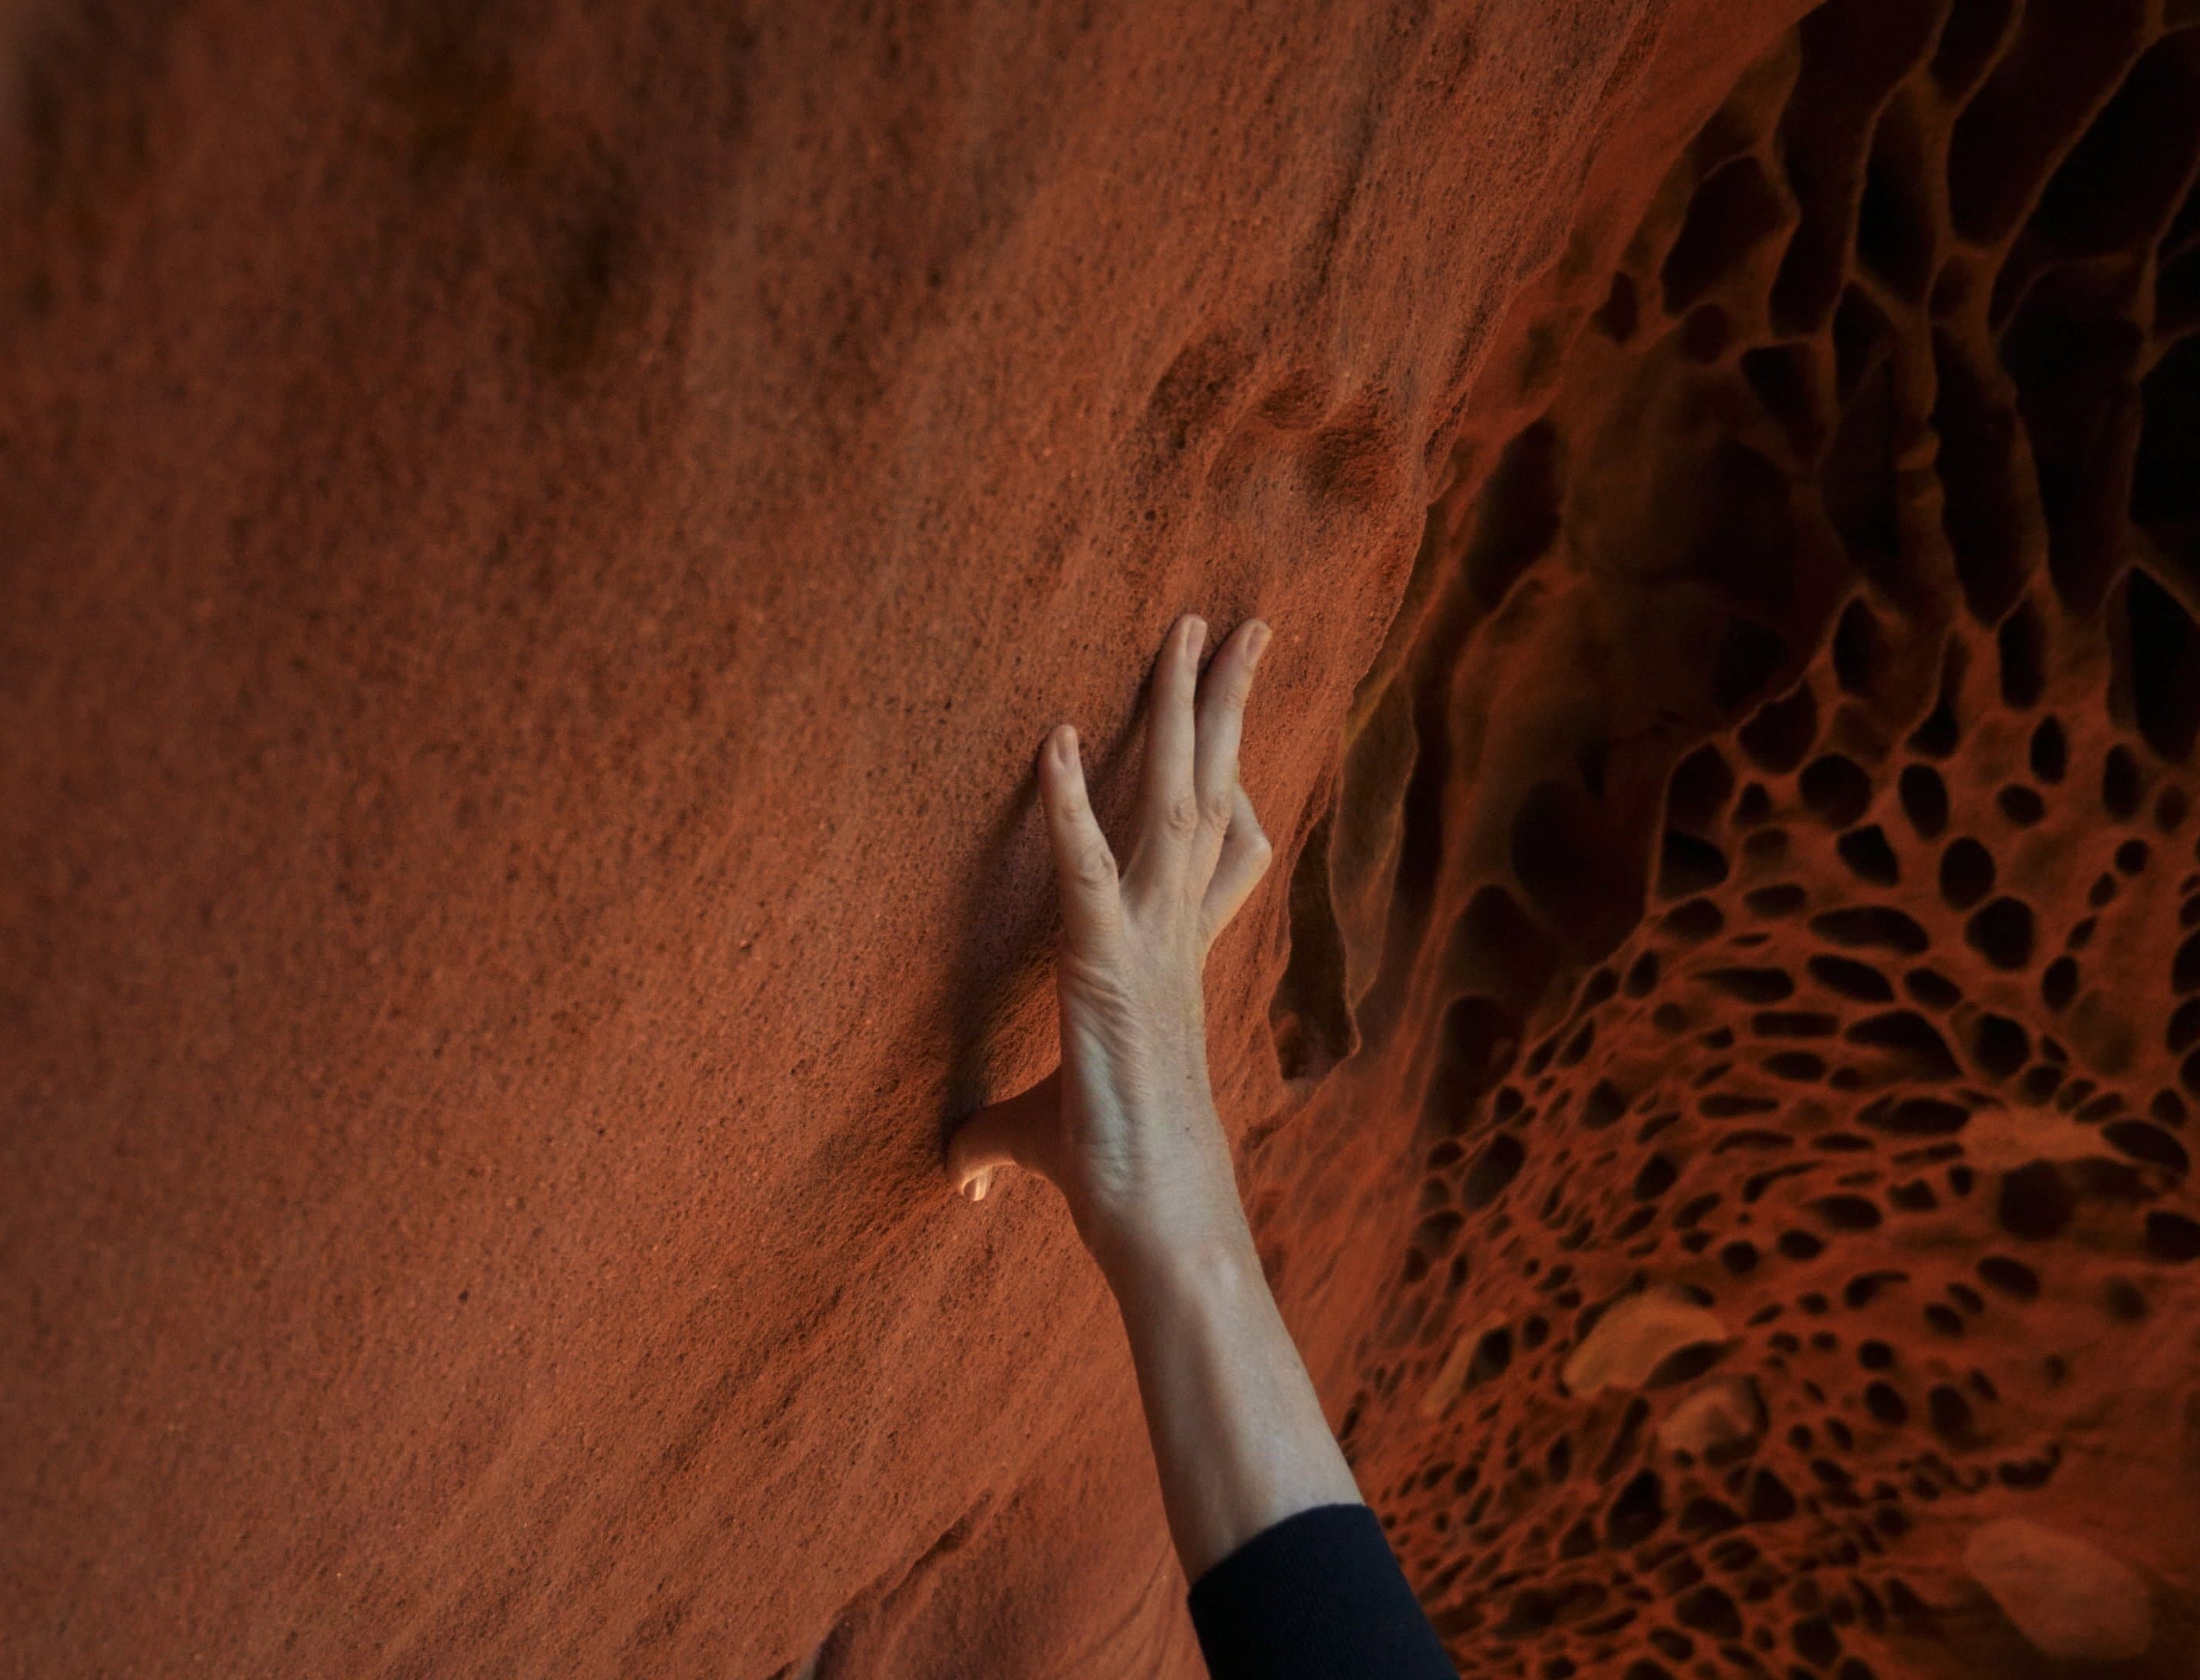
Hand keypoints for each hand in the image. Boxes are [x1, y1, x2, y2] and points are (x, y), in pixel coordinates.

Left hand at [947, 615, 1275, 1279]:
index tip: (1225, 716)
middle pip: (1212, 794)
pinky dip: (1072, 807)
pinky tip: (1056, 741)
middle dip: (1225, 703)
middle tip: (1245, 619)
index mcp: (1174, 960)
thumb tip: (954, 1171)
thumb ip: (994, 1135)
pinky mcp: (1111, 973)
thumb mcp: (1040, 1141)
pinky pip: (1087, 873)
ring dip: (1181, 712)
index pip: (1214, 850)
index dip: (1223, 778)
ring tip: (1188, 629)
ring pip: (1179, 803)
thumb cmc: (1118, 1183)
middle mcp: (1178, 938)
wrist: (1161, 1230)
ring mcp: (1154, 948)